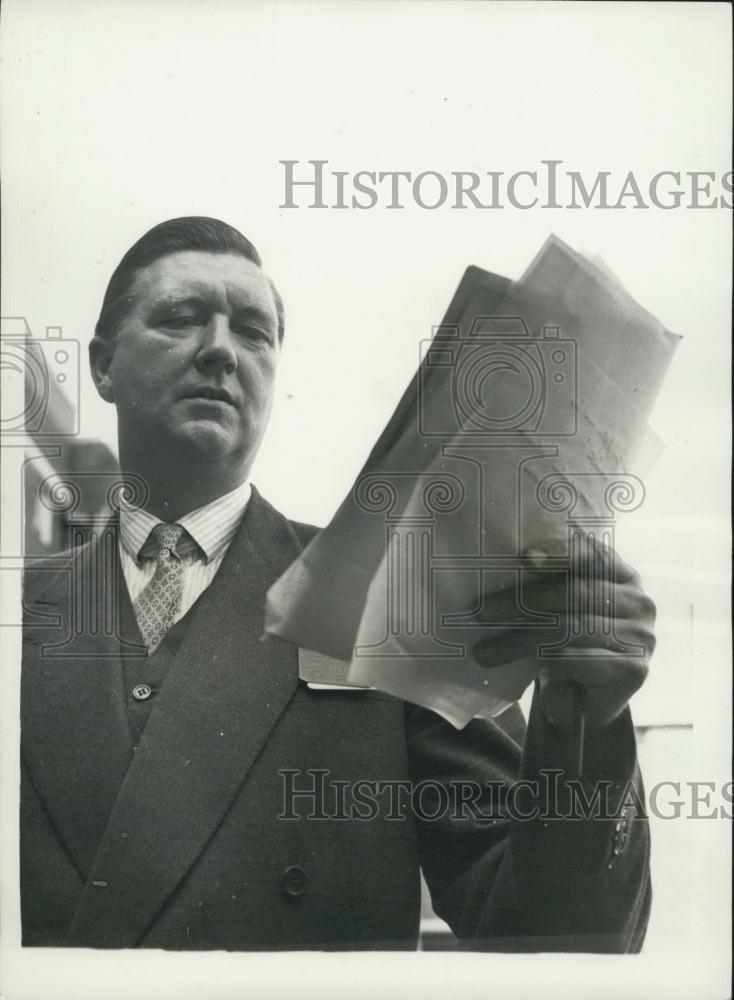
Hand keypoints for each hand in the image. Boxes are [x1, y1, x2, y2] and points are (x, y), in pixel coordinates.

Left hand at [472, 536, 655, 730]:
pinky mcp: (635, 671)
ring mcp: (642, 636)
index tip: (524, 558)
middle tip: (482, 611)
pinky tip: (521, 668)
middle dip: (522, 601)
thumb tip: (494, 572)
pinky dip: (546, 662)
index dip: (559, 553)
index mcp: (622, 574)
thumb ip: (546, 587)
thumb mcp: (558, 610)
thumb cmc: (566, 644)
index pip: (593, 554)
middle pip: (575, 593)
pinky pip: (580, 660)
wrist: (583, 701)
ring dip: (520, 639)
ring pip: (571, 628)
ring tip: (484, 651)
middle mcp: (639, 601)